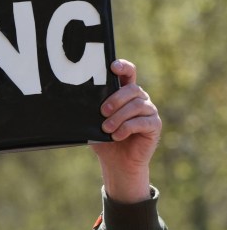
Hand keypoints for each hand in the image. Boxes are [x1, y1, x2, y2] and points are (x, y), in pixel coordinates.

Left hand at [89, 59, 160, 202]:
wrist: (117, 163)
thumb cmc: (104, 139)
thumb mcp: (93, 122)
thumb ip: (91, 110)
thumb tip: (76, 101)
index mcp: (125, 93)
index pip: (128, 73)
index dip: (123, 66)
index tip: (113, 67)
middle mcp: (140, 99)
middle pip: (132, 89)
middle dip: (116, 99)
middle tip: (102, 111)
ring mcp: (149, 111)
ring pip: (137, 105)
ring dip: (119, 116)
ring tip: (106, 128)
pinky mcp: (154, 125)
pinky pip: (143, 122)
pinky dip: (127, 128)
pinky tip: (116, 136)